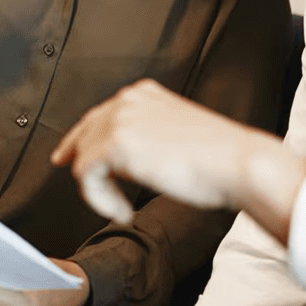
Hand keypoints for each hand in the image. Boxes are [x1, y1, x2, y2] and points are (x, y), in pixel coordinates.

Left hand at [51, 79, 305, 242]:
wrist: (237, 164)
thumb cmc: (218, 158)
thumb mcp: (175, 135)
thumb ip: (145, 138)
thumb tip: (120, 162)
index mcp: (144, 94)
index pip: (100, 115)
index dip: (80, 140)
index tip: (68, 158)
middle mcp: (129, 100)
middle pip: (84, 133)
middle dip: (80, 162)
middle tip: (83, 188)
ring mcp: (121, 119)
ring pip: (84, 158)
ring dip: (100, 190)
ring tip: (122, 208)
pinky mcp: (116, 144)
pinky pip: (87, 177)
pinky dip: (101, 200)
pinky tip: (123, 211)